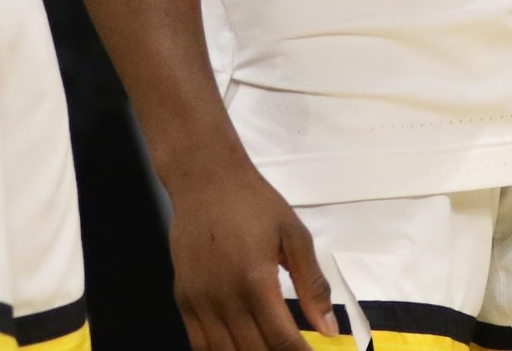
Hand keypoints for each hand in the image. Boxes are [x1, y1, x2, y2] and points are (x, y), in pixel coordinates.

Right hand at [168, 163, 338, 350]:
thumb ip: (312, 285)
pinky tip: (239, 349)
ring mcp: (199, 302)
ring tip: (269, 350)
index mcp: (255, 281)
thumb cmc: (253, 203)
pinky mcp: (184, 300)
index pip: (281, 340)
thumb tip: (328, 329)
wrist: (204, 178)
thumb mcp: (294, 236)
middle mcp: (223, 298)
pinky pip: (199, 344)